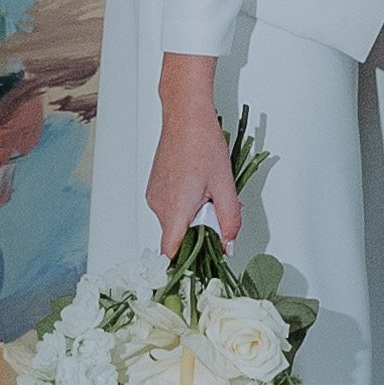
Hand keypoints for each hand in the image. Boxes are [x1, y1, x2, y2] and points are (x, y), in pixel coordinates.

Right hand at [145, 55, 240, 255]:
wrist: (185, 116)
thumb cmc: (203, 145)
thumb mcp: (225, 186)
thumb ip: (230, 221)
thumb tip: (228, 247)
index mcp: (175, 210)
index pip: (170, 254)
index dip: (183, 265)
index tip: (197, 267)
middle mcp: (158, 207)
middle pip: (177, 237)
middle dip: (199, 231)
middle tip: (216, 208)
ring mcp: (153, 197)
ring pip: (175, 222)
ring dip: (193, 216)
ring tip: (206, 190)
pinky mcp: (154, 189)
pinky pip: (170, 208)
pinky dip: (184, 205)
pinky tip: (196, 184)